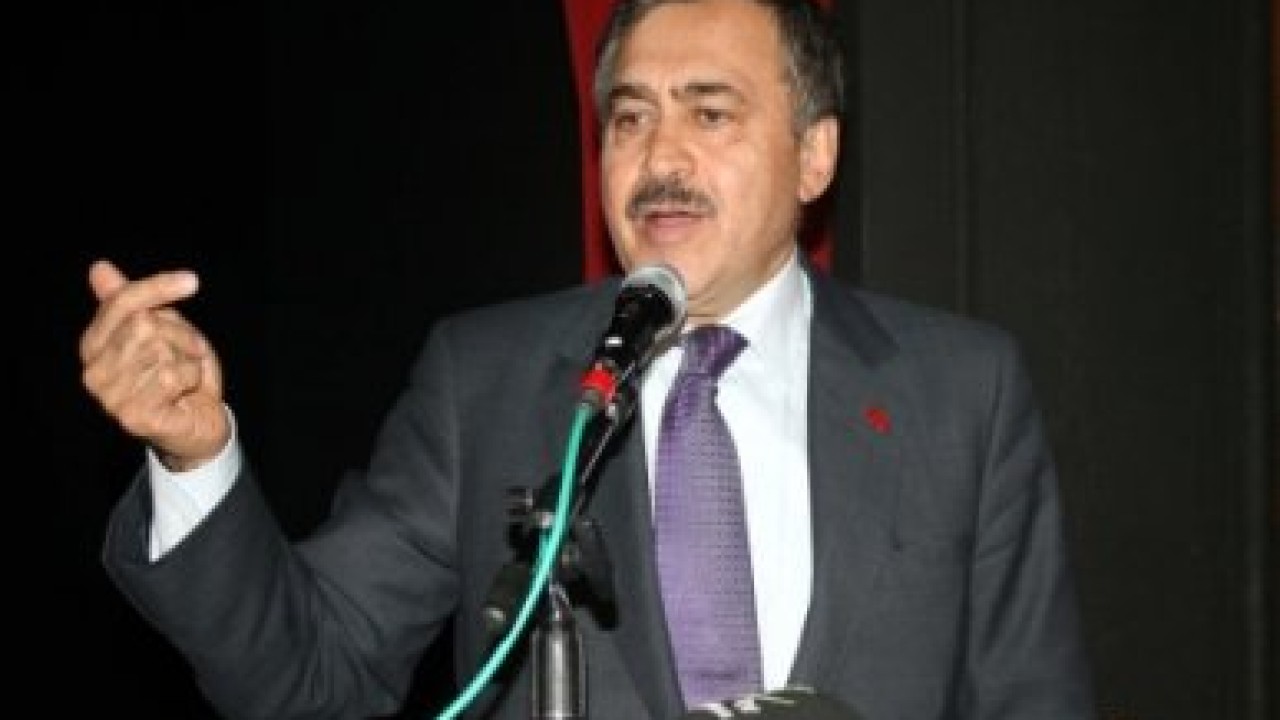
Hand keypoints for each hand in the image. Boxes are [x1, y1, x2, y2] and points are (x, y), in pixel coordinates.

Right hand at [79, 259, 228, 470]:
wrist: (199, 423)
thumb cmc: (179, 374)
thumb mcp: (162, 330)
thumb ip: (132, 302)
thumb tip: (99, 268)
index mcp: (94, 345)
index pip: (121, 303)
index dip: (157, 287)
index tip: (192, 281)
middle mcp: (93, 372)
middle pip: (145, 325)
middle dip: (181, 334)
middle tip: (189, 352)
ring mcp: (110, 397)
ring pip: (161, 351)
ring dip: (187, 359)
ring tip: (185, 375)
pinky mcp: (132, 416)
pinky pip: (171, 376)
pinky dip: (191, 377)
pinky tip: (185, 392)